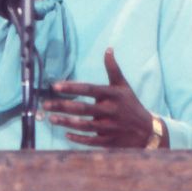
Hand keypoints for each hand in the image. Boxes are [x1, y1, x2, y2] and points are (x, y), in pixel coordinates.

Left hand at [42, 48, 166, 147]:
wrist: (146, 130)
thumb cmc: (131, 104)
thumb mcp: (123, 86)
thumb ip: (113, 69)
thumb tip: (108, 49)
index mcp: (112, 95)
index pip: (88, 89)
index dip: (71, 88)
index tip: (55, 86)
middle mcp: (110, 110)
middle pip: (82, 108)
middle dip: (62, 106)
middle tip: (45, 104)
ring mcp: (109, 127)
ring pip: (83, 125)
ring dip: (66, 122)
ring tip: (51, 119)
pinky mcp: (109, 141)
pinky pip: (91, 140)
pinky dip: (78, 138)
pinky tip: (66, 134)